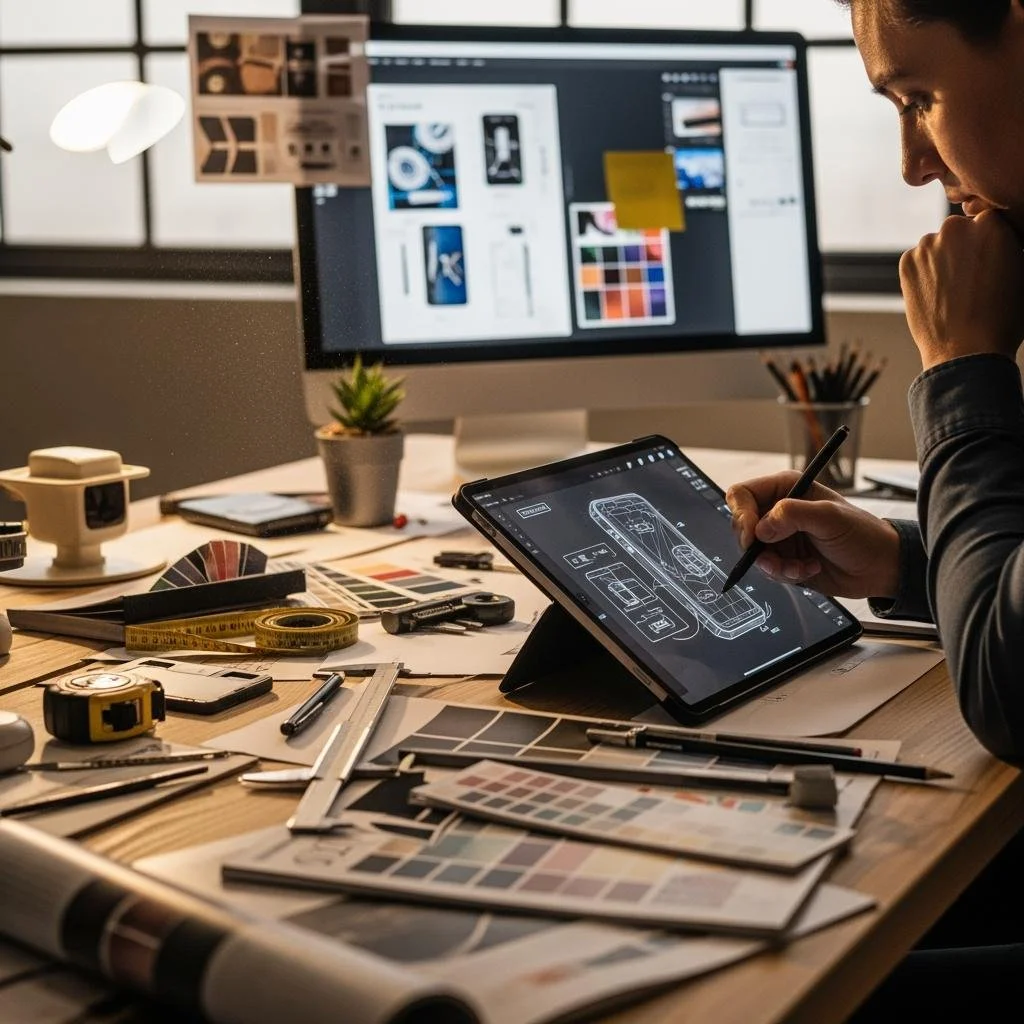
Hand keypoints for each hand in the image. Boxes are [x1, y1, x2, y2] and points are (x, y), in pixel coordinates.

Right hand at [725, 472, 900, 597]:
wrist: (880, 568)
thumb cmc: (863, 535)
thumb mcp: (830, 517)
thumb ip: (793, 514)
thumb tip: (760, 528)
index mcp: (786, 489)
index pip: (743, 494)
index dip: (742, 515)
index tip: (753, 536)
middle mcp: (779, 512)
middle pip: (742, 527)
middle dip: (756, 547)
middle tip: (774, 558)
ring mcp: (780, 537)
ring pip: (753, 553)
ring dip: (774, 565)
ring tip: (800, 567)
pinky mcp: (784, 560)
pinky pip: (767, 570)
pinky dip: (785, 574)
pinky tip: (808, 570)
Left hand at [900, 210, 1023, 369]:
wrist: (966, 350)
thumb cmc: (1004, 317)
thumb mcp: (1023, 272)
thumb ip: (1010, 247)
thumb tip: (1001, 244)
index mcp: (991, 224)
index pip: (989, 221)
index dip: (989, 243)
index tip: (990, 262)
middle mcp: (956, 227)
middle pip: (960, 230)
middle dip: (964, 247)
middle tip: (970, 278)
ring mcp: (928, 244)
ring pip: (936, 245)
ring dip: (942, 258)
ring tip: (953, 290)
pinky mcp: (906, 262)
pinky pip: (917, 260)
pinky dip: (924, 272)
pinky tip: (936, 295)